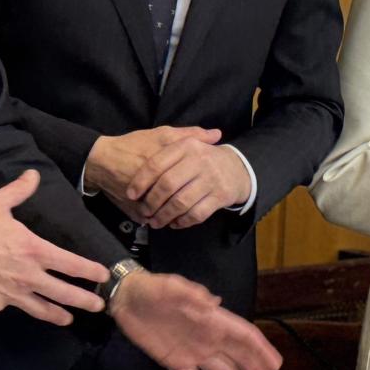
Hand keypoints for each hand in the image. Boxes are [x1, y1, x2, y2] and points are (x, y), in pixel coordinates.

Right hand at [0, 170, 108, 324]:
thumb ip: (18, 191)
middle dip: (85, 300)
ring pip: (42, 308)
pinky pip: (10, 304)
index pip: (71, 263)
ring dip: (59, 314)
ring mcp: (13, 293)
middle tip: (100, 305)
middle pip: (64, 292)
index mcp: (34, 250)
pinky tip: (15, 302)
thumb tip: (33, 175)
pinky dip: (14, 303)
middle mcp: (29, 275)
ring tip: (69, 319)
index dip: (90, 271)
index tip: (104, 275)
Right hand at [85, 126, 221, 222]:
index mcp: (165, 165)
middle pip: (180, 201)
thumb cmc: (133, 145)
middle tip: (196, 199)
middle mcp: (154, 186)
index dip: (200, 183)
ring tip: (180, 209)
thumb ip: (189, 135)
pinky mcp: (132, 212)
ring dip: (173, 213)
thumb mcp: (161, 134)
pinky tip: (162, 214)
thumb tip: (218, 135)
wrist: (101, 161)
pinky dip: (158, 218)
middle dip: (188, 202)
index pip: (191, 182)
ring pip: (166, 214)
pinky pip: (151, 220)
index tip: (205, 182)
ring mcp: (142, 202)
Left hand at [110, 271, 281, 369]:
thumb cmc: (153, 289)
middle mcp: (208, 338)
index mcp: (212, 319)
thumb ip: (193, 295)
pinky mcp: (174, 362)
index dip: (261, 349)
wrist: (127, 299)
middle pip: (237, 357)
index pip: (243, 335)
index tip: (276, 365)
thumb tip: (215, 302)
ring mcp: (193, 352)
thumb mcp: (172, 286)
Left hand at [124, 138, 251, 229]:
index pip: (157, 164)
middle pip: (167, 185)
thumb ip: (163, 148)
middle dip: (151, 202)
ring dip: (164, 216)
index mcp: (186, 146)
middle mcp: (199, 160)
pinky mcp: (220, 196)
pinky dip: (183, 222)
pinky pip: (196, 214)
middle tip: (144, 211)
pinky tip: (175, 223)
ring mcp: (211, 179)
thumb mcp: (186, 145)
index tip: (131, 194)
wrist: (238, 168)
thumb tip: (133, 160)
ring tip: (155, 222)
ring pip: (181, 202)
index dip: (141, 181)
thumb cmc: (203, 158)